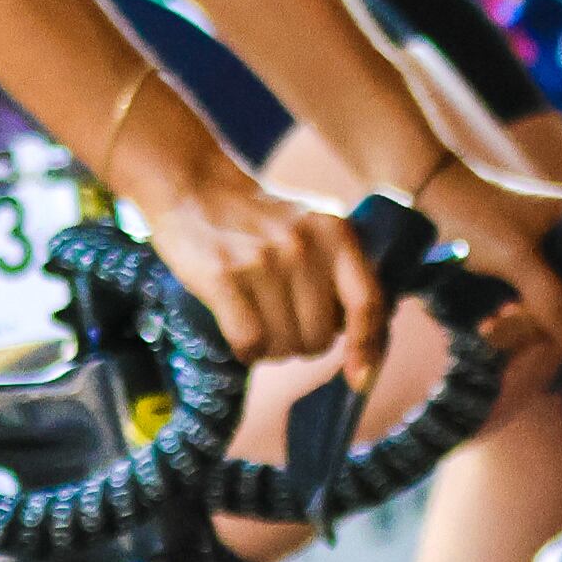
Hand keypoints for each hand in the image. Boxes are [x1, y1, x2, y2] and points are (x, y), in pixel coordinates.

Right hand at [147, 173, 377, 377]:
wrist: (193, 184)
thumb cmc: (256, 216)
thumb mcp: (312, 225)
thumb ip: (340, 268)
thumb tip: (360, 338)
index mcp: (335, 233)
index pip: (367, 302)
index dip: (367, 347)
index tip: (359, 377)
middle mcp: (303, 245)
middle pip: (319, 336)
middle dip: (301, 344)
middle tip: (281, 323)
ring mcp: (262, 260)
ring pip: (283, 344)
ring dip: (271, 349)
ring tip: (257, 322)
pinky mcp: (222, 276)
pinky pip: (248, 341)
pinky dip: (246, 351)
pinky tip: (239, 336)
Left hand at [413, 161, 561, 358]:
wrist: (431, 194)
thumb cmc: (476, 215)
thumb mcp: (517, 259)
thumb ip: (553, 300)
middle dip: (538, 324)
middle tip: (499, 328)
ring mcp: (550, 256)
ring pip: (550, 309)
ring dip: (520, 327)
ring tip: (488, 327)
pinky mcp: (525, 270)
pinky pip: (531, 305)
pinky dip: (513, 319)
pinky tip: (489, 324)